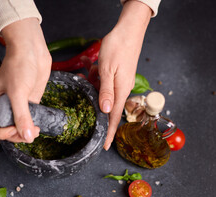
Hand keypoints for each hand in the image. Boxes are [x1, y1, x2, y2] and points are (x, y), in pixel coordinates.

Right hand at [0, 18, 50, 142]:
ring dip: (25, 133)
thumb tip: (27, 137)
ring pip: (16, 128)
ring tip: (36, 131)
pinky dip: (32, 126)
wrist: (32, 51)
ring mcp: (13, 105)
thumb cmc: (19, 65)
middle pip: (3, 130)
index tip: (14, 130)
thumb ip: (22, 116)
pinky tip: (39, 126)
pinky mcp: (27, 104)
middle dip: (16, 135)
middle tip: (30, 134)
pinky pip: (27, 120)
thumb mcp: (18, 92)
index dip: (0, 133)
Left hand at [98, 0, 150, 149]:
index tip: (104, 146)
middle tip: (87, 79)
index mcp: (121, 91)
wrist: (128, 30)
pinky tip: (93, 64)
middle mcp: (122, 89)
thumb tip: (105, 110)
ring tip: (92, 67)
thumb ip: (106, 91)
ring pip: (103, 90)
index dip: (109, 133)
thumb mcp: (107, 70)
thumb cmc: (118, 48)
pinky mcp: (119, 75)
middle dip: (95, 96)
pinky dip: (97, 74)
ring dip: (94, 81)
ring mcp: (121, 82)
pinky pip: (105, 81)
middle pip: (106, 103)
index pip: (114, 117)